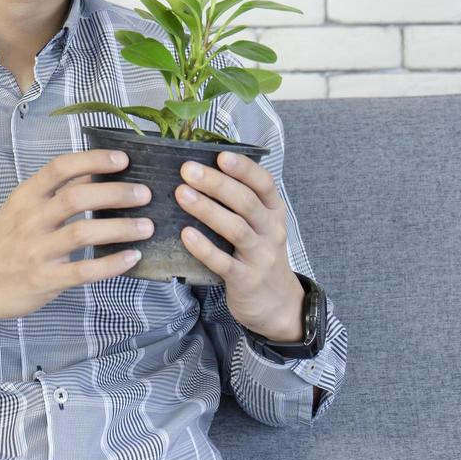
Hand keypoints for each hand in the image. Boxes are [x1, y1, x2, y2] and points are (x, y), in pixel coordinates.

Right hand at [0, 150, 153, 330]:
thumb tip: (93, 173)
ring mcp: (37, 251)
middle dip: (115, 193)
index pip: (60, 168)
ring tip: (147, 226)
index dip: (93, 160)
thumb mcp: (20, 209)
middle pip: (77, 198)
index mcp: (26, 196)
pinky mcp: (44, 280)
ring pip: (84, 233)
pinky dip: (111, 264)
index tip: (122, 159)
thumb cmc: (0, 243)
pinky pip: (84, 272)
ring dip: (120, 228)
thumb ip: (54, 193)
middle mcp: (31, 220)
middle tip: (144, 193)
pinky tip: (132, 258)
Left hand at [175, 150, 303, 340]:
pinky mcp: (245, 280)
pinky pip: (224, 263)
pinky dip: (204, 248)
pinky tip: (186, 234)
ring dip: (207, 210)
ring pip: (236, 229)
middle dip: (216, 183)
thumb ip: (239, 201)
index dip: (244, 168)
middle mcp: (271, 230)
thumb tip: (200, 170)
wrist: (279, 304)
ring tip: (182, 194)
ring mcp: (261, 256)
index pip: (264, 183)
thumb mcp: (260, 224)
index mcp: (274, 211)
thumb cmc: (259, 253)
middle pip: (246, 202)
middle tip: (188, 170)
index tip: (220, 155)